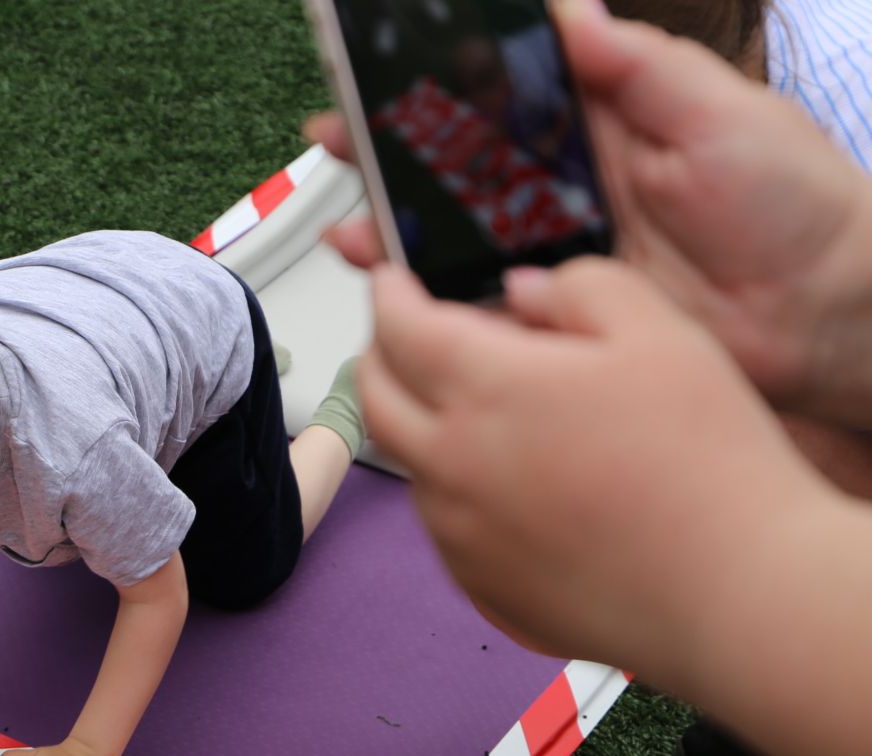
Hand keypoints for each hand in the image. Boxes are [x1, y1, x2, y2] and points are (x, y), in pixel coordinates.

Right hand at [307, 2, 871, 426]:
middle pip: (461, 165)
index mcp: (604, 127)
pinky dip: (427, 299)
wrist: (824, 320)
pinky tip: (390, 285)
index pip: (505, 93)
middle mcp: (570, 190)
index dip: (443, 78)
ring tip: (351, 218)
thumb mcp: (721, 110)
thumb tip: (569, 11)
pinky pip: (478, 306)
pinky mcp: (556, 316)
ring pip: (456, 235)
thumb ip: (640, 65)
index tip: (385, 67)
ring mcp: (556, 255)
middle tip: (337, 137)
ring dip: (396, 226)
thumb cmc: (794, 208)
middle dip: (392, 150)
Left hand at [360, 255, 820, 672]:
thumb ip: (579, 288)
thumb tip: (523, 291)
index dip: (390, 294)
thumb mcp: (660, 332)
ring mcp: (458, 533)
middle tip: (406, 337)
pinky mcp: (479, 585)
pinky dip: (459, 489)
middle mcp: (452, 463)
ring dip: (424, 424)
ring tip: (483, 410)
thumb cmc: (706, 467)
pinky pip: (446, 524)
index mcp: (486, 389)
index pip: (399, 327)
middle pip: (375, 396)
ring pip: (411, 462)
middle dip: (380, 355)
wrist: (733, 590)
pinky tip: (519, 482)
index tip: (393, 283)